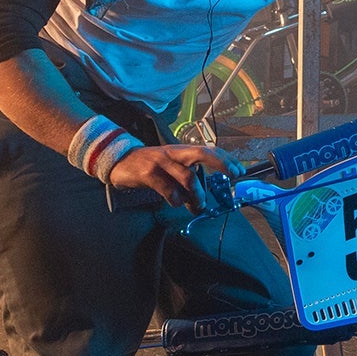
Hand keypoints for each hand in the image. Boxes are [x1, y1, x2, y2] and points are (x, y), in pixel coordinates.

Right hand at [109, 144, 241, 212]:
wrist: (118, 161)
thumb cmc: (148, 165)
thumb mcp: (168, 165)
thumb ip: (184, 175)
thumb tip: (201, 194)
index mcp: (179, 151)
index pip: (206, 149)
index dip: (224, 158)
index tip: (238, 170)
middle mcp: (173, 153)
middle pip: (201, 154)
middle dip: (220, 163)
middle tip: (232, 175)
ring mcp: (160, 162)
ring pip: (187, 176)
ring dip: (197, 194)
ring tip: (198, 206)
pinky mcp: (148, 173)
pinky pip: (167, 188)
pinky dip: (176, 199)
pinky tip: (177, 203)